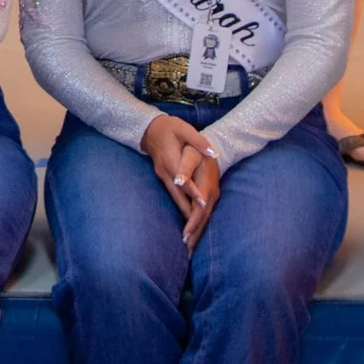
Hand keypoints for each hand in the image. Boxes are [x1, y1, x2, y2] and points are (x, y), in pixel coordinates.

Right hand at [139, 115, 220, 247]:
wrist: (149, 129)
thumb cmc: (170, 127)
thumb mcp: (184, 129)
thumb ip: (199, 142)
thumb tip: (213, 153)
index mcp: (171, 160)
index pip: (184, 180)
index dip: (193, 191)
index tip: (203, 202)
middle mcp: (166, 173)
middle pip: (177, 197)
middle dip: (186, 215)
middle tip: (194, 233)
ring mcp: (163, 177)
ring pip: (175, 199)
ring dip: (183, 216)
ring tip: (191, 235)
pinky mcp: (163, 179)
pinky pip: (173, 196)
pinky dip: (181, 208)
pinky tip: (187, 219)